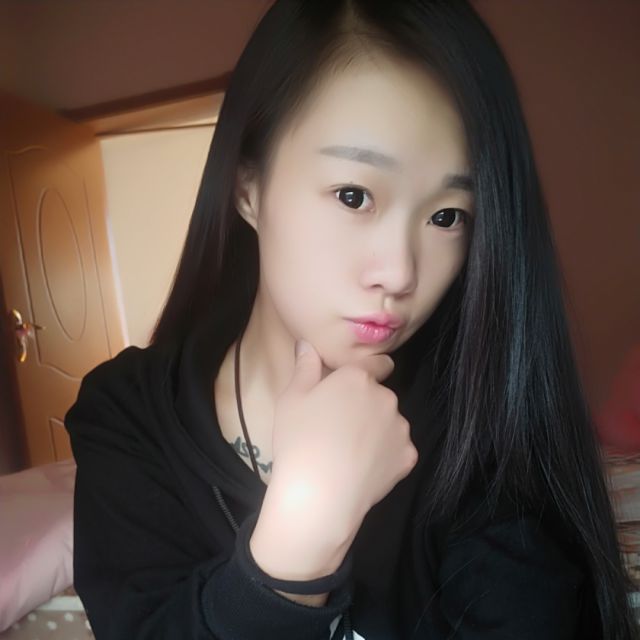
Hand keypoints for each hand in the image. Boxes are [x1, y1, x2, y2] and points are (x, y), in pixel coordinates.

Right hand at [250, 339, 417, 583]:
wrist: (319, 496)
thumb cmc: (299, 440)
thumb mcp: (291, 398)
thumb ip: (305, 367)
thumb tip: (308, 344)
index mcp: (358, 378)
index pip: (377, 363)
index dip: (367, 372)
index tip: (352, 388)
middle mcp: (386, 397)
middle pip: (380, 395)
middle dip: (366, 405)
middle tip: (339, 427)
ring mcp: (400, 428)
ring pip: (390, 422)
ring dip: (377, 430)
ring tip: (350, 452)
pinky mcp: (407, 457)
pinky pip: (398, 450)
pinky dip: (385, 456)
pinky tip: (363, 469)